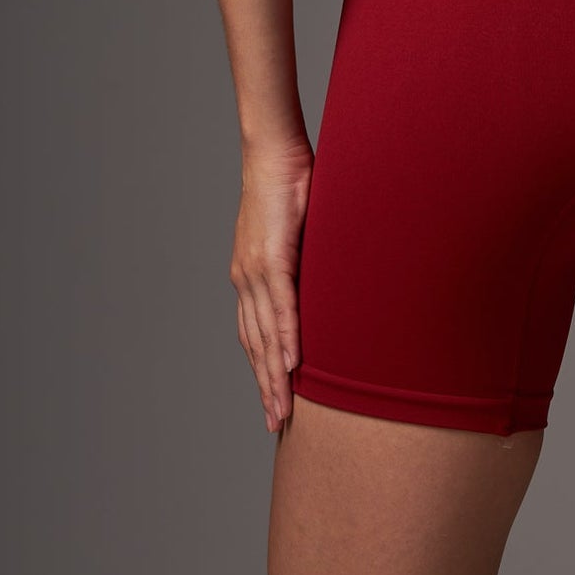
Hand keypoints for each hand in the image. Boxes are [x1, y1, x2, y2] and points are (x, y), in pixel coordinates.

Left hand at [229, 136, 313, 433]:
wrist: (274, 151)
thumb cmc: (290, 183)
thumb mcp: (298, 229)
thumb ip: (305, 257)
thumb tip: (328, 276)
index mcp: (249, 273)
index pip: (254, 332)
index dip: (262, 368)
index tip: (272, 398)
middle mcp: (246, 278)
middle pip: (255, 344)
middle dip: (266, 385)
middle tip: (276, 423)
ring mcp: (255, 269)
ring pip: (265, 334)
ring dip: (274, 374)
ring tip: (283, 408)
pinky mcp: (271, 257)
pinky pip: (280, 306)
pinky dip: (285, 338)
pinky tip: (292, 364)